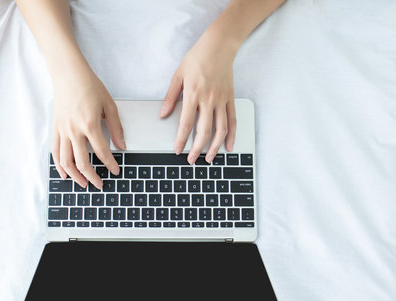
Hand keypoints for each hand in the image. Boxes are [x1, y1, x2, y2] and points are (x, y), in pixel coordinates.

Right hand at [51, 67, 125, 188]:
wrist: (68, 74)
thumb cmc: (89, 86)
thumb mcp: (109, 105)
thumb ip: (116, 127)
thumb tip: (122, 145)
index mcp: (90, 124)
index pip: (102, 152)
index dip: (110, 164)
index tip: (115, 171)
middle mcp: (74, 130)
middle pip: (82, 162)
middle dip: (92, 177)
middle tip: (100, 184)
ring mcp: (62, 131)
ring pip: (66, 161)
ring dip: (75, 176)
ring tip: (83, 184)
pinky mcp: (55, 129)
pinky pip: (55, 152)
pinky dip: (59, 166)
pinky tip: (64, 174)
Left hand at [159, 32, 237, 163]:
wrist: (219, 46)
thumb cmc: (197, 58)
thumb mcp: (178, 75)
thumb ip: (170, 97)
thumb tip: (162, 115)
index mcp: (193, 94)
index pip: (186, 124)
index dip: (181, 140)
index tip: (178, 150)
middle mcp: (209, 99)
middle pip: (204, 131)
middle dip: (197, 149)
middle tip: (192, 160)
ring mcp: (222, 100)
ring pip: (220, 129)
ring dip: (214, 147)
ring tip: (209, 158)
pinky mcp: (230, 99)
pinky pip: (232, 121)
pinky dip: (231, 135)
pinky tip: (228, 146)